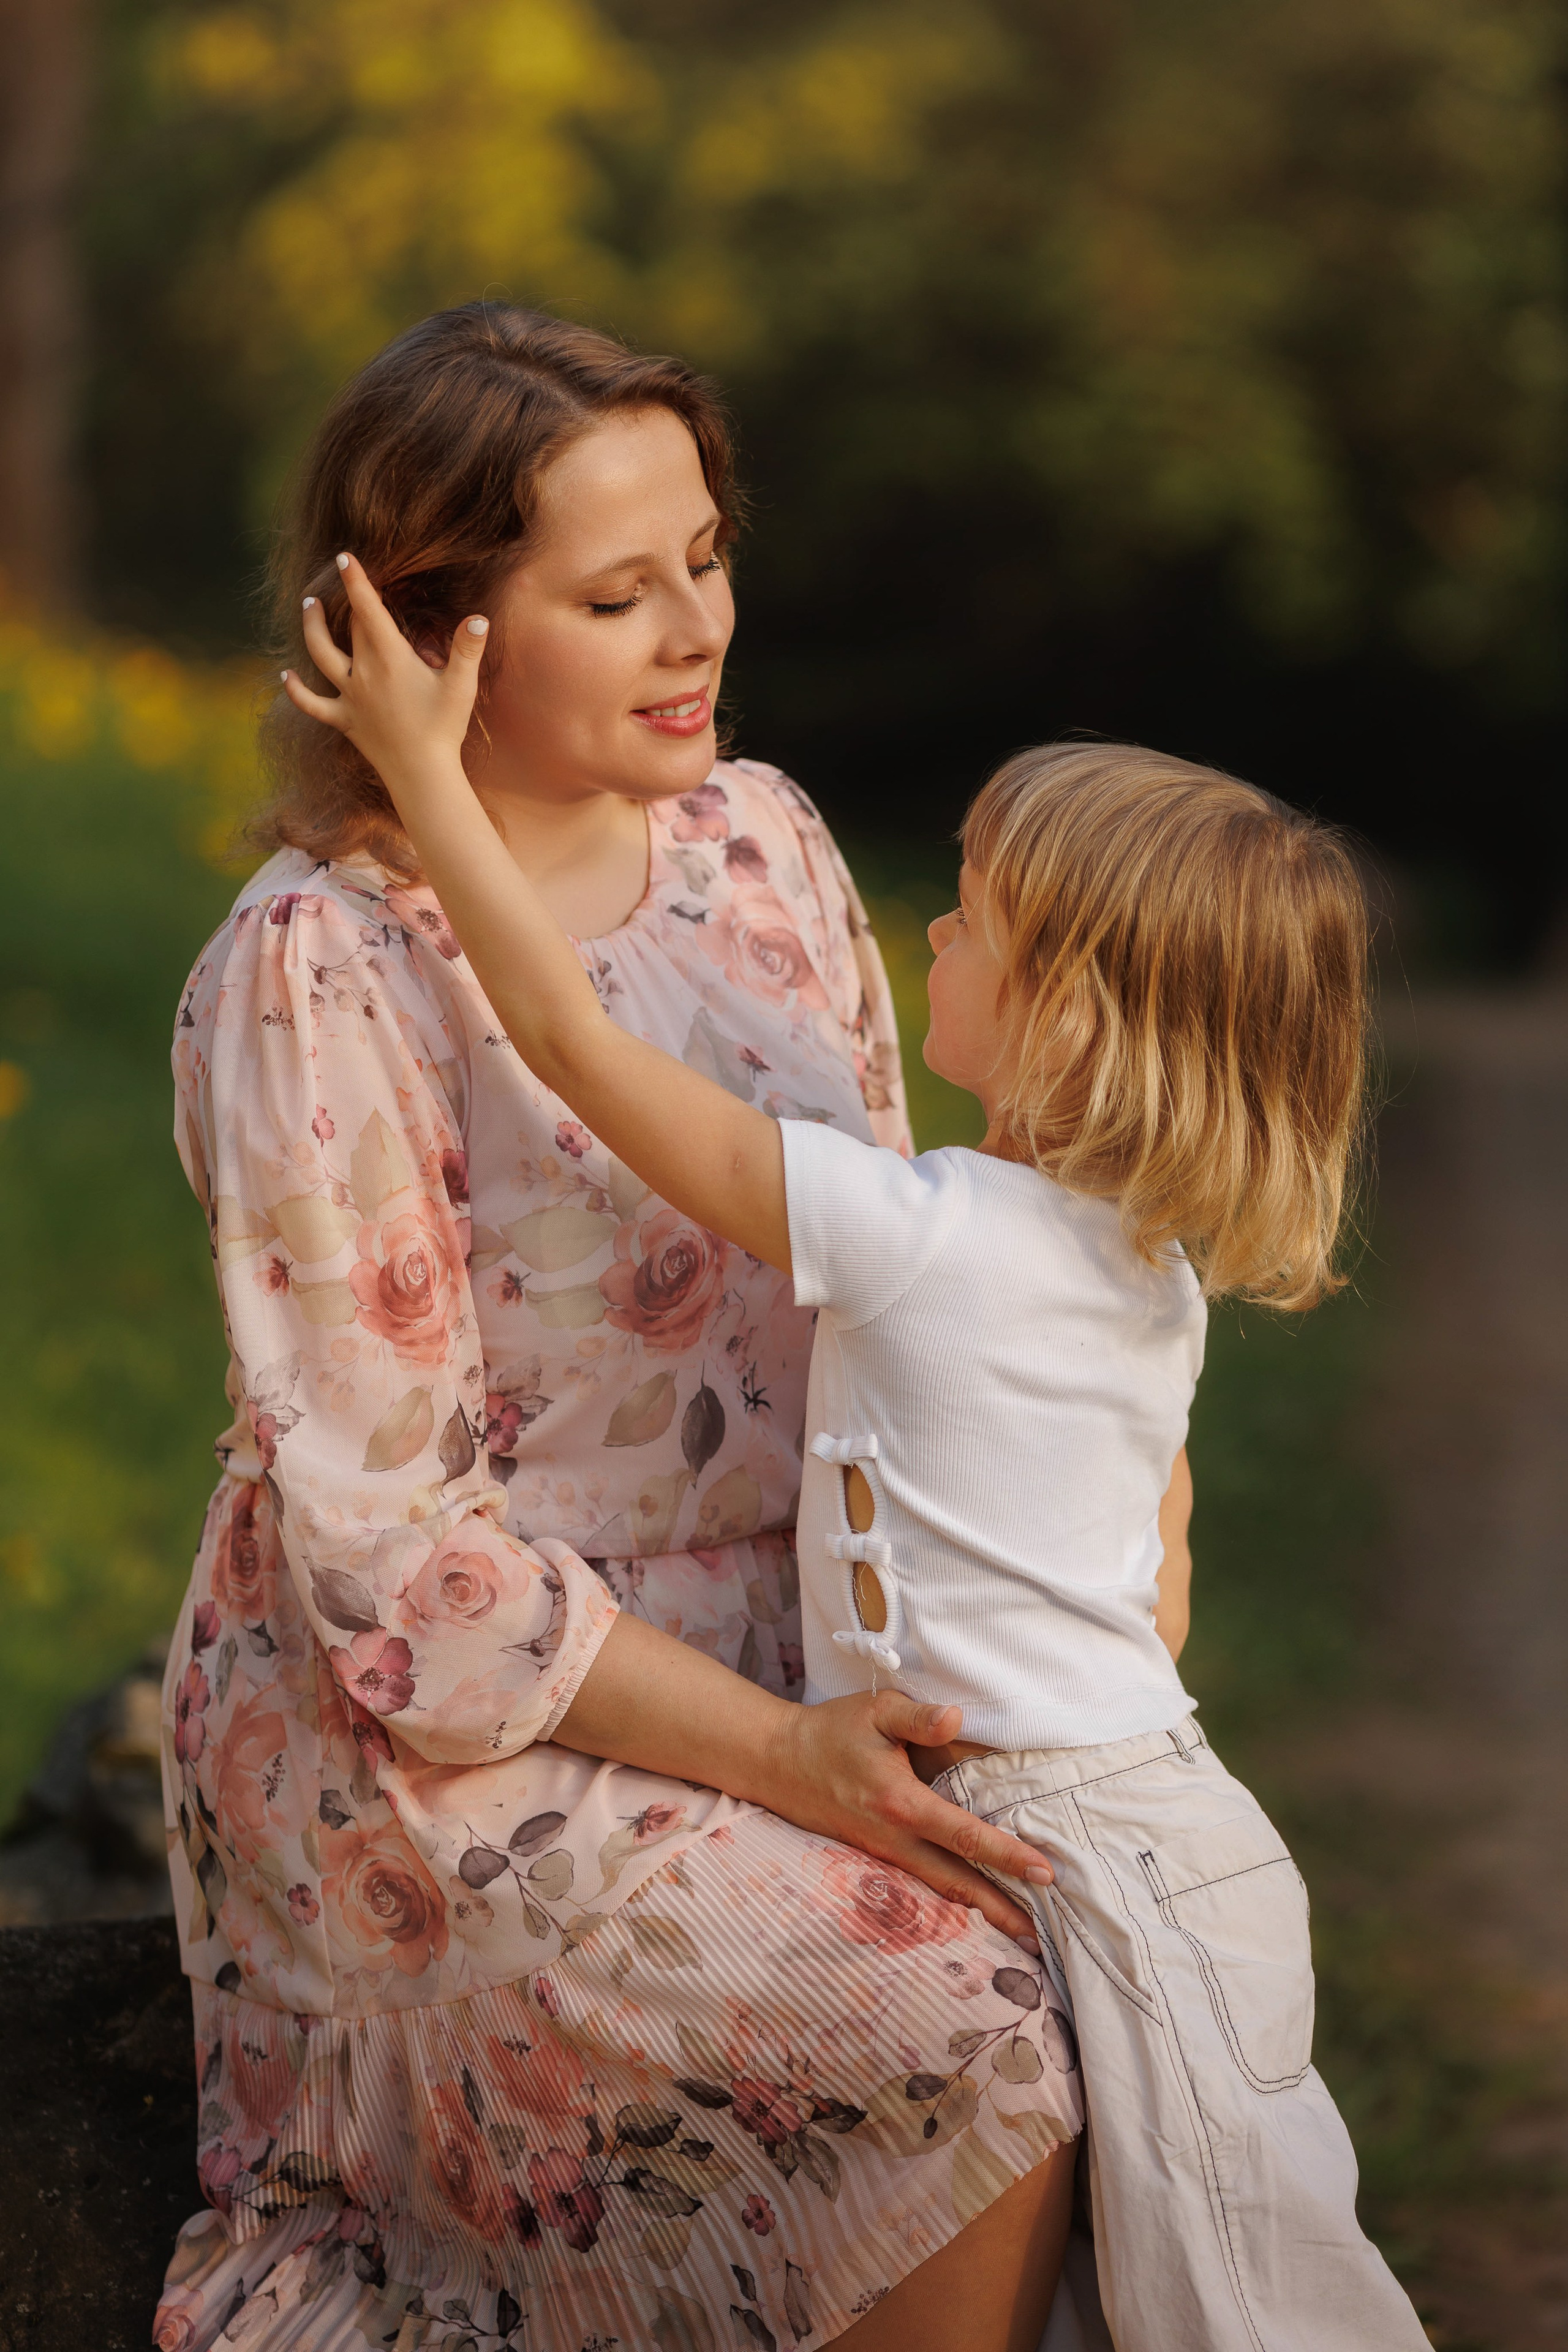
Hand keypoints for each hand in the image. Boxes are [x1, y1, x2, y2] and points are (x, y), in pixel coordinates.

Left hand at [281, 551, 488, 802]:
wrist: (422, 775)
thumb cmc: (444, 729)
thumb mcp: (462, 686)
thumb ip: (468, 649)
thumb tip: (479, 617)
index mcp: (389, 659)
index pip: (368, 610)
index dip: (356, 581)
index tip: (344, 557)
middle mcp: (363, 673)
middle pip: (348, 627)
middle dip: (345, 601)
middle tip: (342, 580)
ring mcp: (349, 697)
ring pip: (320, 655)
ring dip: (312, 628)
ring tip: (308, 606)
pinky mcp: (344, 720)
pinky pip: (312, 704)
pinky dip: (296, 690)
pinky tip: (285, 675)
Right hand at [762, 1690, 1053, 1950]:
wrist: (777, 1762)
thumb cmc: (831, 1732)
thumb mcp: (876, 1712)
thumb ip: (918, 1718)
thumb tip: (957, 1719)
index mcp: (900, 1803)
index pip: (965, 1835)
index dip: (1008, 1856)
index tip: (1046, 1873)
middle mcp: (894, 1840)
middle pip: (956, 1885)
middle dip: (1000, 1912)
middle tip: (1041, 1938)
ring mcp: (882, 1854)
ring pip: (938, 1891)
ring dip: (979, 1913)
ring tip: (1018, 1933)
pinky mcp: (875, 1857)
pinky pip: (920, 1884)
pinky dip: (950, 1900)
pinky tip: (973, 1907)